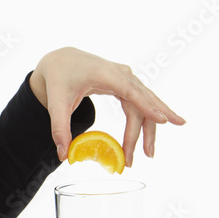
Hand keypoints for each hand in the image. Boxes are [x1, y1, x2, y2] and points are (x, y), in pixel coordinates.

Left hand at [29, 46, 185, 166]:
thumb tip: (63, 156)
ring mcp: (126, 78)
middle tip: (147, 155)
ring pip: (146, 102)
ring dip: (150, 127)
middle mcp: (120, 73)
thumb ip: (59, 129)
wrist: (61, 61)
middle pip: (141, 102)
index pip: (130, 91)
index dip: (146, 106)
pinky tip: (161, 126)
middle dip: (146, 129)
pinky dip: (151, 115)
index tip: (162, 120)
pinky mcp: (126, 84)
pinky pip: (142, 101)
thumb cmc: (59, 78)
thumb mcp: (56, 103)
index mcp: (104, 73)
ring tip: (150, 152)